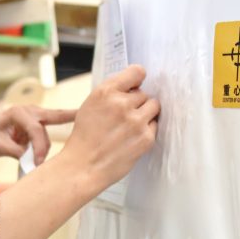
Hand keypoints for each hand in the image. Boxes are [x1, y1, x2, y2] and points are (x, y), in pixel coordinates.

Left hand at [0, 105, 76, 165]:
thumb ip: (16, 151)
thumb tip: (32, 159)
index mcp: (18, 113)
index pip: (36, 129)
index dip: (40, 146)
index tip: (38, 162)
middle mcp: (29, 111)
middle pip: (55, 116)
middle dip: (71, 117)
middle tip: (87, 117)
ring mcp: (34, 116)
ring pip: (48, 133)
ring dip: (43, 147)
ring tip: (33, 161)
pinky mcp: (37, 124)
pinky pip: (45, 135)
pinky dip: (43, 146)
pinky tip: (37, 154)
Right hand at [58, 65, 159, 192]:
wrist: (84, 166)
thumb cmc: (85, 137)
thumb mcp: (90, 105)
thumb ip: (111, 93)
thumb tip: (134, 86)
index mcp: (106, 92)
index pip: (136, 72)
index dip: (137, 79)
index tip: (135, 86)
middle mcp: (122, 103)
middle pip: (144, 93)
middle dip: (136, 103)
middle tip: (123, 117)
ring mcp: (136, 121)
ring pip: (153, 106)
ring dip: (145, 114)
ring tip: (130, 126)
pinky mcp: (146, 137)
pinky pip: (155, 125)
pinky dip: (146, 130)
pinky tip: (131, 138)